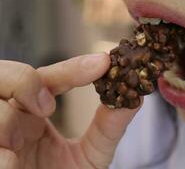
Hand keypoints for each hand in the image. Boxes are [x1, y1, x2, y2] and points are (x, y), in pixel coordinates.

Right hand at [0, 53, 140, 168]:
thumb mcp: (90, 155)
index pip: (48, 77)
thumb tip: (135, 99)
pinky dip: (1, 152)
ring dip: (7, 120)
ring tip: (23, 144)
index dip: (73, 68)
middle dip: (25, 82)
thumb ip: (108, 128)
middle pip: (5, 74)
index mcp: (34, 113)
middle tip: (48, 107)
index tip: (103, 63)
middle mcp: (10, 116)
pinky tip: (13, 163)